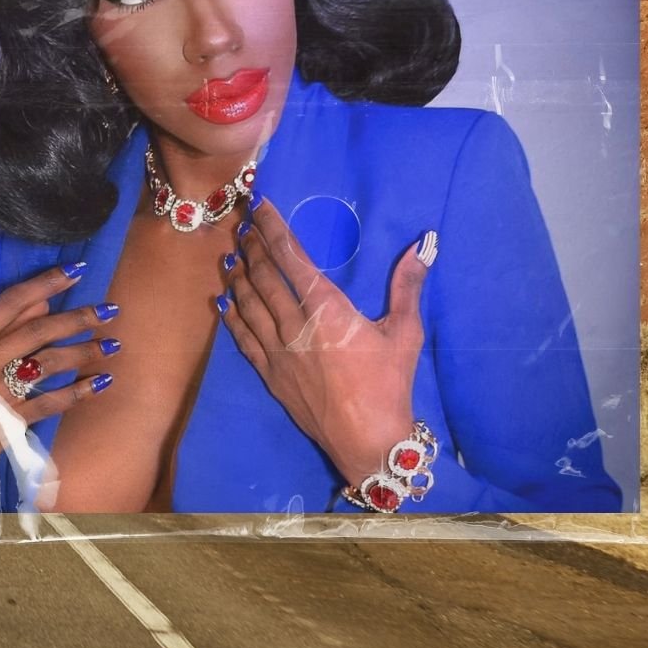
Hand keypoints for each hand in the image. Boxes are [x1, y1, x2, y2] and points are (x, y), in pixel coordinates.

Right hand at [0, 263, 121, 511]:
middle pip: (36, 332)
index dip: (46, 283)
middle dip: (78, 318)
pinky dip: (79, 391)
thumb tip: (44, 301)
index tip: (76, 271)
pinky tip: (100, 382)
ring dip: (84, 352)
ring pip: (48, 364)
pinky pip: (52, 402)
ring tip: (111, 345)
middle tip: (109, 310)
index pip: (10, 302)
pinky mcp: (8, 423)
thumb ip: (2, 329)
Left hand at [221, 196, 433, 484]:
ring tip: (230, 256)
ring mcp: (278, 351)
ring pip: (249, 303)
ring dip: (238, 276)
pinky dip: (232, 316)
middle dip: (252, 246)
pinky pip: (243, 338)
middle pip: (265, 276)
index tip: (260, 207)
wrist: (367, 441)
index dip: (274, 229)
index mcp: (328, 310)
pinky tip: (223, 302)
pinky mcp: (270, 374)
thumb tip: (423, 245)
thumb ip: (407, 286)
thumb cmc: (390, 385)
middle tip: (241, 225)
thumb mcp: (405, 333)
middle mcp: (296, 326)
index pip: (293, 258)